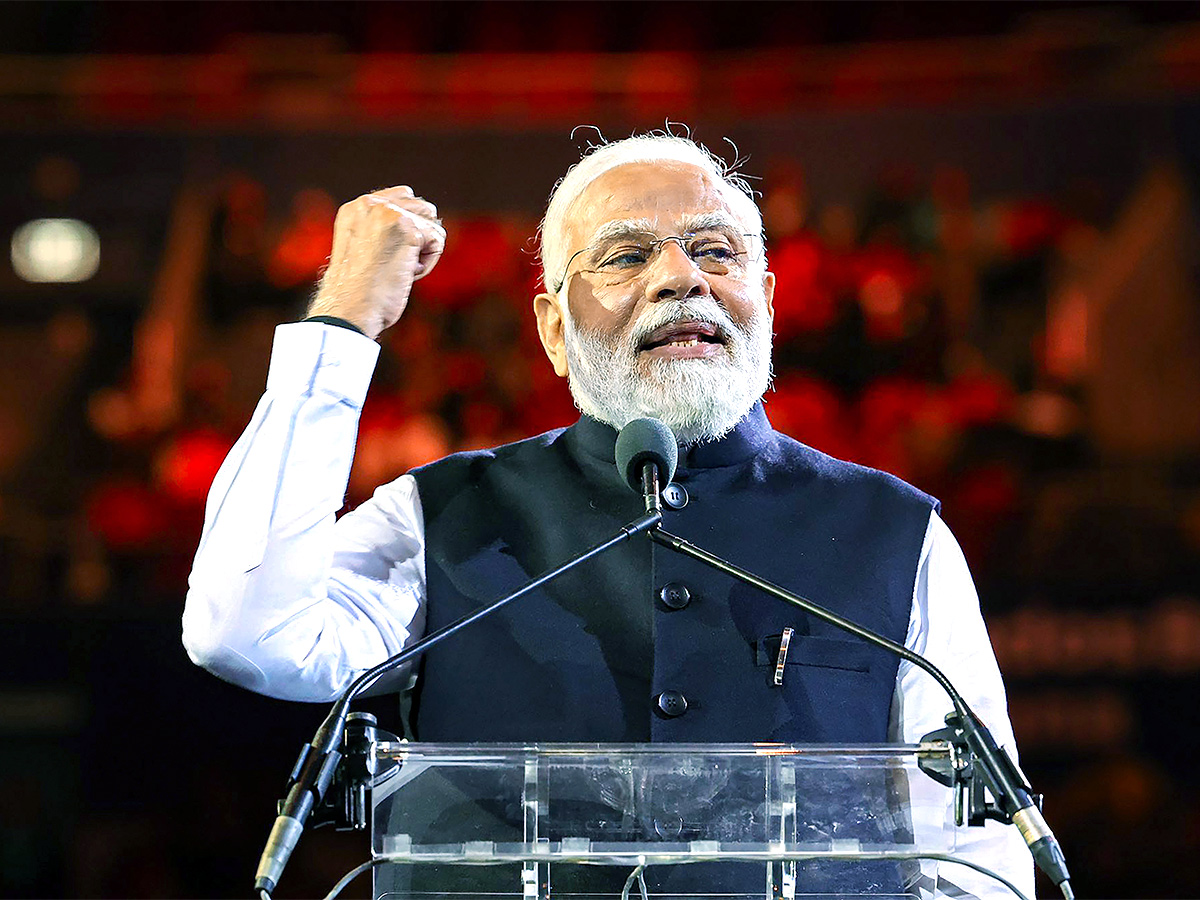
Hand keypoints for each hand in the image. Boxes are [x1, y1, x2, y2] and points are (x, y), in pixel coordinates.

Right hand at [307, 186, 445, 339]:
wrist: (350, 309)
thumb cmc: (358, 292)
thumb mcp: (363, 251)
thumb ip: (382, 231)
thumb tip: (422, 226)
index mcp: (356, 209)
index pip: (402, 197)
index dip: (410, 226)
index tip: (393, 253)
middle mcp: (370, 205)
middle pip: (422, 207)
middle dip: (419, 238)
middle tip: (395, 264)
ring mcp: (388, 214)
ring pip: (432, 222)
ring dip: (424, 250)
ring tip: (400, 269)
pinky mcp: (407, 228)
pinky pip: (437, 240)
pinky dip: (427, 264)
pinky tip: (405, 274)